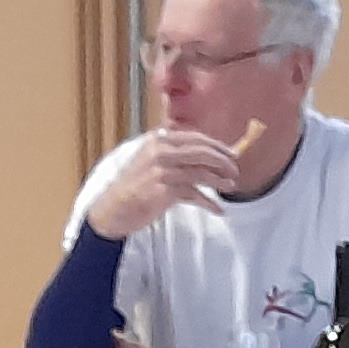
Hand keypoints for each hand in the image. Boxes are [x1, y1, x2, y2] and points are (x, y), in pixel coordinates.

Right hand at [85, 128, 245, 238]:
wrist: (113, 209)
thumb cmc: (135, 186)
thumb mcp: (151, 161)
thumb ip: (175, 154)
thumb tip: (208, 154)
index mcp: (159, 140)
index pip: (196, 138)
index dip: (217, 146)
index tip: (232, 154)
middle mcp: (160, 151)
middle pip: (202, 152)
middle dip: (223, 161)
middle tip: (234, 171)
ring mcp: (162, 170)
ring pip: (201, 173)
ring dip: (219, 181)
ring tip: (230, 187)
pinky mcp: (164, 191)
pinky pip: (194, 194)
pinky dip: (208, 202)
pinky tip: (218, 209)